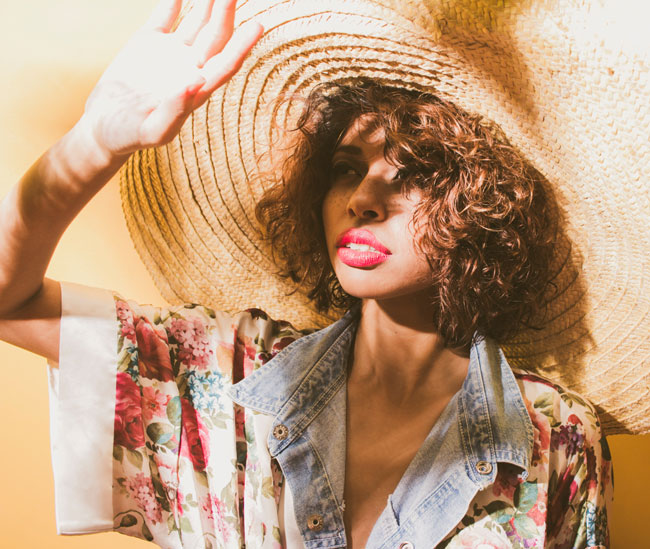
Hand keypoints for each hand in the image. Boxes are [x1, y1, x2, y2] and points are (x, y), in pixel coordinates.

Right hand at [81, 0, 262, 158]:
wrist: (103, 127)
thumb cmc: (130, 136)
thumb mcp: (153, 131)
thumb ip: (175, 111)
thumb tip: (196, 83)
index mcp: (198, 90)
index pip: (226, 64)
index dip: (242, 46)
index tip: (258, 26)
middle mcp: (191, 68)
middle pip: (216, 36)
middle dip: (226, 11)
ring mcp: (172, 53)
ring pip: (197, 20)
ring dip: (207, 0)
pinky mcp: (150, 41)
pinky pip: (166, 13)